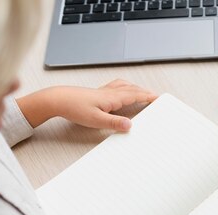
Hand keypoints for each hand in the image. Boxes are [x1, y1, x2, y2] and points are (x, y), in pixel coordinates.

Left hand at [16, 79, 157, 130]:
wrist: (57, 99)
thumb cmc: (74, 108)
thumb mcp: (95, 120)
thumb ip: (114, 123)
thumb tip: (130, 125)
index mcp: (112, 98)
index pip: (135, 95)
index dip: (149, 97)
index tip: (159, 98)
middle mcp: (110, 92)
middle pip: (132, 89)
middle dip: (145, 92)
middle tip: (155, 97)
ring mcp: (103, 91)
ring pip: (125, 86)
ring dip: (136, 88)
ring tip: (142, 92)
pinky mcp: (97, 92)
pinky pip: (116, 87)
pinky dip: (125, 87)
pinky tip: (121, 91)